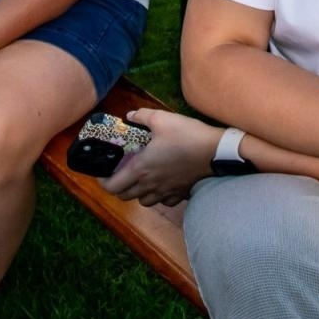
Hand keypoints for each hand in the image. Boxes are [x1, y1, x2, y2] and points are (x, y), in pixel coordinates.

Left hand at [102, 109, 220, 205]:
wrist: (216, 152)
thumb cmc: (186, 135)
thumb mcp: (161, 118)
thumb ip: (142, 116)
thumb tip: (130, 116)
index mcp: (140, 168)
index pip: (113, 186)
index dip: (103, 183)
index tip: (102, 174)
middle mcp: (150, 184)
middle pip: (125, 196)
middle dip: (119, 187)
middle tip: (120, 174)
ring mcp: (166, 192)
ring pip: (144, 202)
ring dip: (138, 193)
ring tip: (140, 179)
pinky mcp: (180, 194)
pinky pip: (163, 201)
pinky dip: (158, 196)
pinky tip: (162, 184)